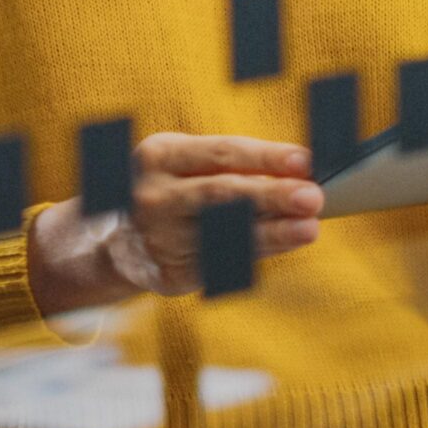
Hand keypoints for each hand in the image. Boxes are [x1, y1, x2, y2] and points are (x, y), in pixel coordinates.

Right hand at [26, 133, 323, 313]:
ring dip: (273, 233)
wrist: (114, 241)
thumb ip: (233, 164)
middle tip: (313, 197)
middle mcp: (153, 196)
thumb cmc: (170, 188)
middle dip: (272, 196)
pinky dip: (256, 253)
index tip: (306, 161)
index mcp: (159, 155)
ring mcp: (158, 238)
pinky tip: (285, 243)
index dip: (265, 157)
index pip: (221, 153)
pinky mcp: (167, 274)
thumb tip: (299, 171)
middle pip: (222, 195)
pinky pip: (221, 263)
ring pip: (225, 236)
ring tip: (309, 228)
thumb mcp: (184, 162)